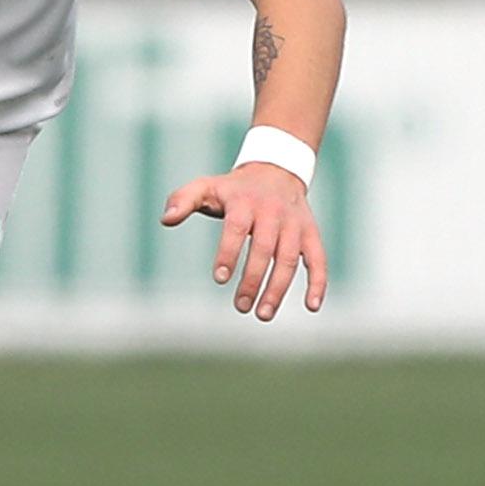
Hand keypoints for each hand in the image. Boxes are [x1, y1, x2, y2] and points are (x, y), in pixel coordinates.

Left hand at [160, 162, 327, 320]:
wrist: (276, 172)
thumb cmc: (233, 189)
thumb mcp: (206, 186)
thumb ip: (182, 200)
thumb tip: (165, 220)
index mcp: (244, 203)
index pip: (236, 229)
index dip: (228, 253)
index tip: (219, 278)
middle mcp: (272, 214)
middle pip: (264, 249)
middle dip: (253, 279)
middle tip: (241, 306)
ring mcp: (294, 225)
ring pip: (290, 259)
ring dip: (279, 288)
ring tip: (263, 314)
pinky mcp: (311, 234)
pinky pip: (319, 259)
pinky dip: (318, 282)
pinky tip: (312, 306)